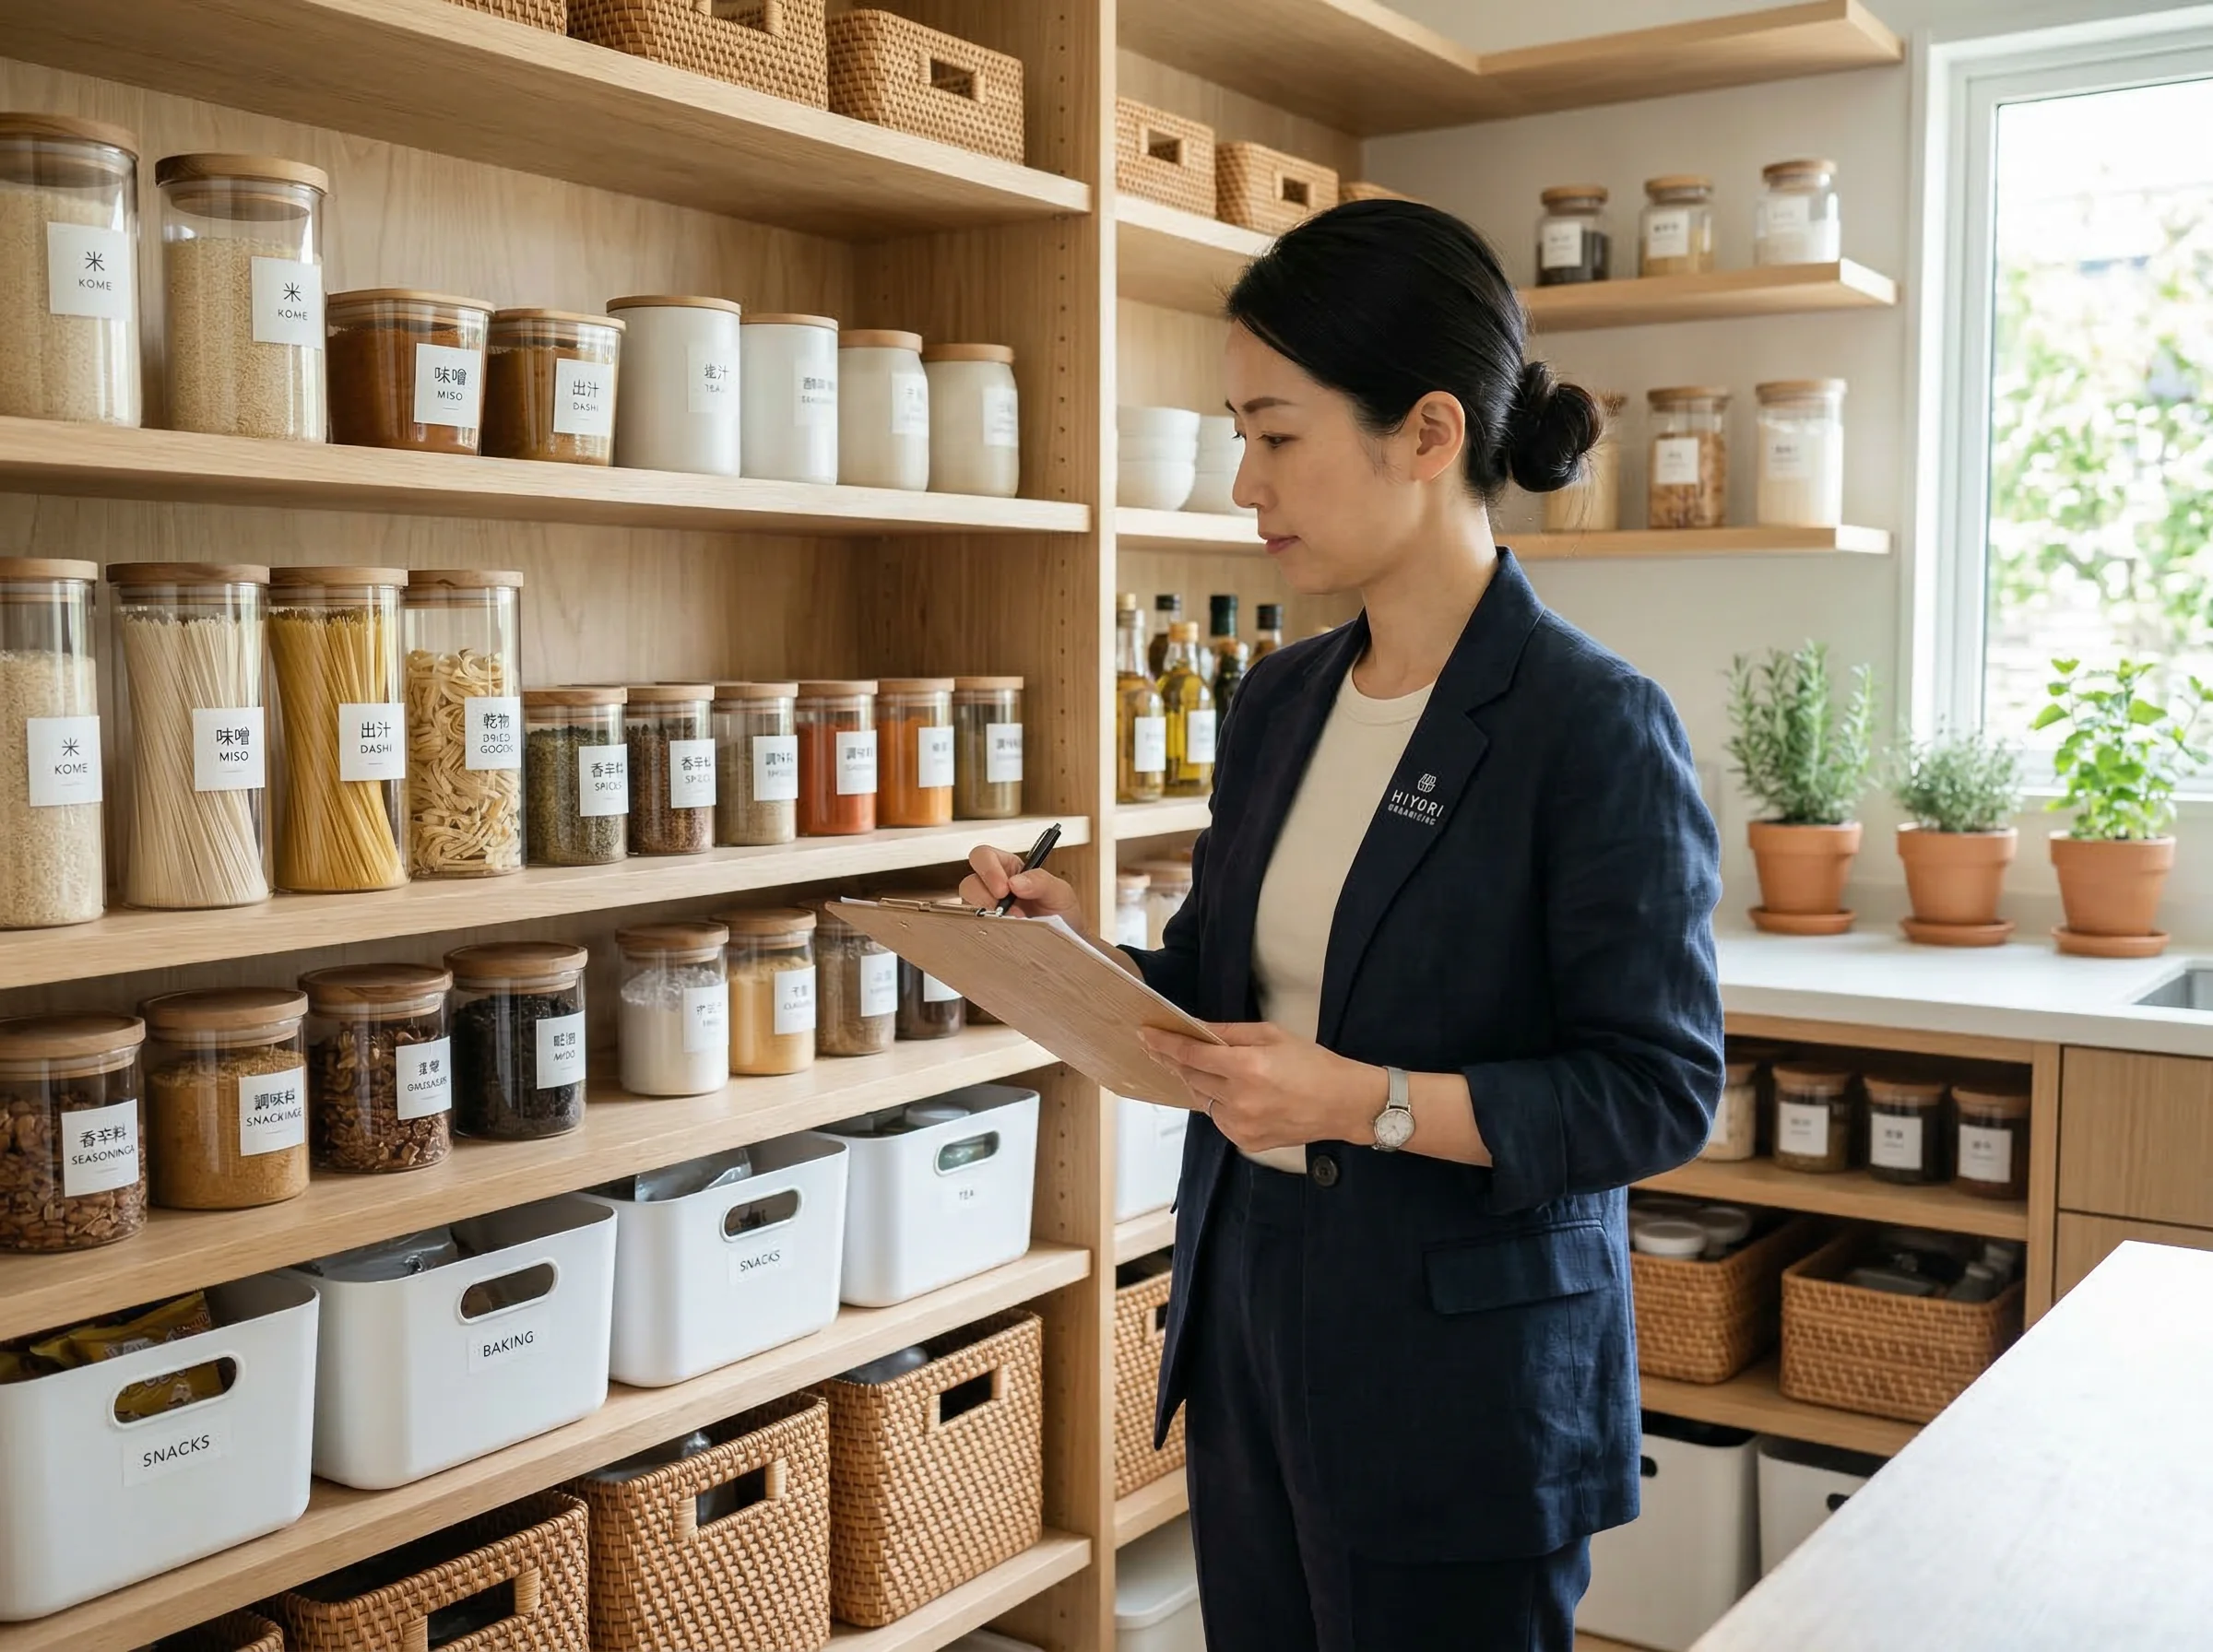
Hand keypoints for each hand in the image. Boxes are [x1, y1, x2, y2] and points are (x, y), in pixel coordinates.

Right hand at [960, 844, 1085, 925]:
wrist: (1064, 944)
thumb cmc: (1062, 914)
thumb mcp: (1060, 892)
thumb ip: (1041, 881)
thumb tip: (1015, 882)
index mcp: (1009, 869)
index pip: (984, 856)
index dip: (988, 869)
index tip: (1003, 889)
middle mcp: (992, 887)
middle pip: (969, 883)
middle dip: (983, 898)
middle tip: (1003, 912)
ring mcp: (985, 910)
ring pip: (967, 908)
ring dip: (986, 917)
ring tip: (1010, 927)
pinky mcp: (983, 931)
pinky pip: (972, 929)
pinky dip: (985, 932)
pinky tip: (1002, 937)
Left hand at [1141, 1022, 1382, 1153]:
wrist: (1344, 1104)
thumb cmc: (1312, 1063)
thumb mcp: (1272, 1034)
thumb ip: (1231, 1033)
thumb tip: (1198, 1028)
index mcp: (1246, 1067)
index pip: (1191, 1054)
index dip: (1164, 1044)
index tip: (1145, 1034)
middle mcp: (1239, 1099)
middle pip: (1190, 1077)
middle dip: (1172, 1061)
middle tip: (1157, 1047)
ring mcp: (1241, 1125)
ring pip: (1202, 1100)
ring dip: (1197, 1083)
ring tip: (1204, 1069)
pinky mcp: (1246, 1142)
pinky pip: (1219, 1119)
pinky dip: (1218, 1104)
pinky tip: (1232, 1094)